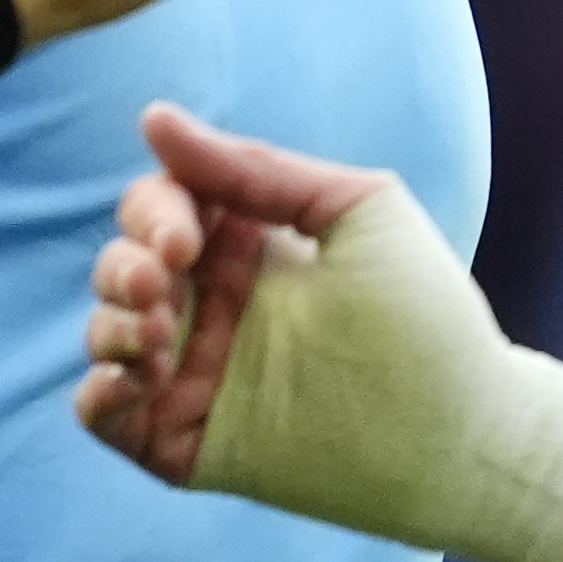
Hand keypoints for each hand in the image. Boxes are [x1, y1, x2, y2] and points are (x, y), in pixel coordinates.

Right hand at [75, 105, 390, 479]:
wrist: (463, 437)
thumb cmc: (427, 319)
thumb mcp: (356, 212)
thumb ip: (257, 168)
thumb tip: (154, 119)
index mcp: (250, 246)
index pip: (163, 206)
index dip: (154, 210)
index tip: (185, 238)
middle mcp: (217, 306)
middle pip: (120, 263)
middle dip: (122, 264)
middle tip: (159, 284)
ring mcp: (198, 376)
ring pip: (104, 334)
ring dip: (110, 324)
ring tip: (161, 335)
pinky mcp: (186, 442)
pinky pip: (104, 414)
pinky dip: (99, 391)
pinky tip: (138, 379)